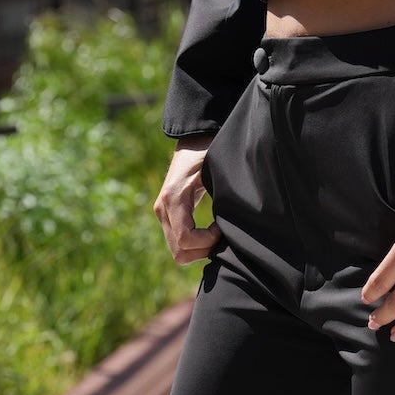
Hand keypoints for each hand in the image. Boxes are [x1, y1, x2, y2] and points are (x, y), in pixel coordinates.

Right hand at [154, 135, 219, 264]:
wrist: (192, 142)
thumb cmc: (206, 154)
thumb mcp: (214, 170)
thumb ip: (221, 194)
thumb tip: (233, 221)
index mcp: (173, 198)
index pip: (185, 239)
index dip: (207, 241)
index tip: (222, 228)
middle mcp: (162, 209)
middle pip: (179, 252)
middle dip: (203, 250)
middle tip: (221, 235)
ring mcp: (162, 213)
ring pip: (177, 252)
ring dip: (199, 250)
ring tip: (216, 233)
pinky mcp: (166, 216)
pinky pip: (178, 242)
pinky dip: (194, 245)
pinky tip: (209, 231)